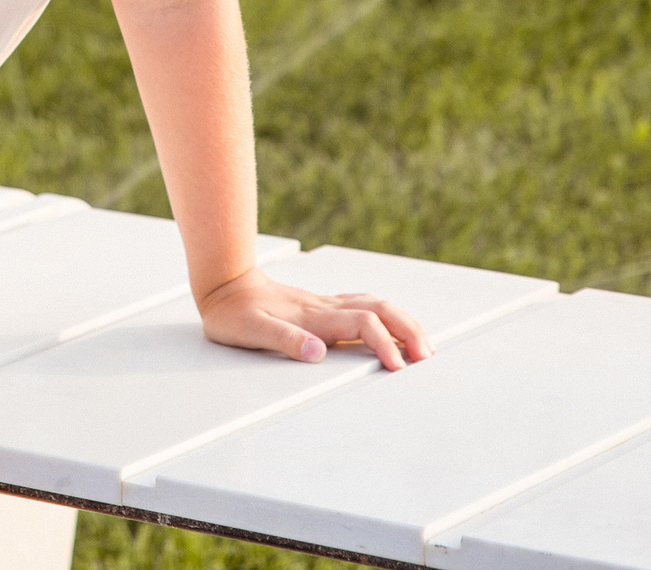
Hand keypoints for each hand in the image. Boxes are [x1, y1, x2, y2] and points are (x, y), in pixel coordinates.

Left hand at [197, 267, 434, 370]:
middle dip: (408, 331)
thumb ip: (284, 340)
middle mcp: (325, 307)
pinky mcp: (322, 304)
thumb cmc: (233, 313)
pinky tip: (392, 323)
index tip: (397, 368)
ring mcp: (325, 304)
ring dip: (403, 321)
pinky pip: (364, 304)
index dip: (383, 344)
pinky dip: (387, 314)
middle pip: (381, 309)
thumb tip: (317, 352)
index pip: (362, 325)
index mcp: (313, 317)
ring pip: (377, 304)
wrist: (223, 284)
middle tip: (427, 356)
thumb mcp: (250, 331)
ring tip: (422, 344)